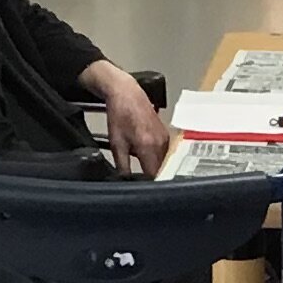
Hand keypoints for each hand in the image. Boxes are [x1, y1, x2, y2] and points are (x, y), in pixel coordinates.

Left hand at [85, 60, 170, 175]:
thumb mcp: (116, 143)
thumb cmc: (120, 114)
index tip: (141, 188)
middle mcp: (161, 143)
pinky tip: (145, 153)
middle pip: (160, 170)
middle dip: (150, 176)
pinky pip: (163, 153)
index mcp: (148, 146)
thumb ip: (123, 166)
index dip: (147, 184)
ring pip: (163, 162)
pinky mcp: (166, 135)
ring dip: (153, 166)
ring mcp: (165, 139)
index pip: (153, 175)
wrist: (127, 93)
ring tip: (140, 163)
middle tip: (139, 180)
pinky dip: (155, 157)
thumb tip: (125, 181)